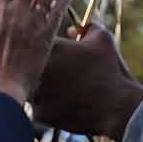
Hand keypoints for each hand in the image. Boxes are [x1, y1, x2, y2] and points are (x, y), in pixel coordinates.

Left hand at [30, 22, 142, 141]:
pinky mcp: (39, 114)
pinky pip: (37, 107)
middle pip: (25, 66)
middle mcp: (36, 70)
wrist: (117, 107)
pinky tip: (64, 104)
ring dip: (40, 88)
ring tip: (62, 89)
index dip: (39, 45)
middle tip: (56, 71)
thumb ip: (86, 27)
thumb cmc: (110, 70)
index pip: (31, 41)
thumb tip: (73, 29)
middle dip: (35, 67)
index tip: (52, 51)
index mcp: (48, 47)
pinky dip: (47, 106)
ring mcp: (35, 93)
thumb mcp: (102, 40)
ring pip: (29, 88)